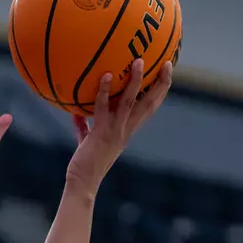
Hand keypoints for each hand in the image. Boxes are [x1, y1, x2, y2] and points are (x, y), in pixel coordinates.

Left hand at [65, 59, 173, 193]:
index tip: (166, 74)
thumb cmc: (85, 163)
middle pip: (150, 103)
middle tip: (167, 64)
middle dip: (161, 84)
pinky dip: (105, 91)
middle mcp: (126, 129)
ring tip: (139, 61)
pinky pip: (104, 108)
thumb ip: (84, 126)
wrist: (83, 181)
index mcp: (128, 130)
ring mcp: (116, 130)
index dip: (160, 91)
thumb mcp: (87, 141)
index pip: (149, 108)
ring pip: (131, 101)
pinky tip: (105, 75)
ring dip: (136, 81)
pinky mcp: (102, 132)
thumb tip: (75, 111)